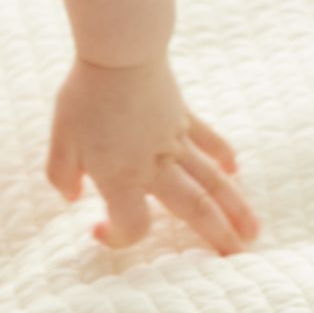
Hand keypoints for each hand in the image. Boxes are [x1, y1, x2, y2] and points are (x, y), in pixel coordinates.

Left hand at [45, 53, 258, 255]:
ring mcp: (175, 141)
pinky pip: (209, 140)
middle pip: (194, 209)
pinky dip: (224, 156)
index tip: (99, 228)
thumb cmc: (85, 96)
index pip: (133, 225)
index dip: (118, 237)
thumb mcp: (59, 141)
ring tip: (254, 233)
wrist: (119, 52)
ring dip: (235, 208)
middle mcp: (155, 166)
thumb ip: (62, 175)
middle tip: (237, 260)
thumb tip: (71, 197)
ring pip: (212, 181)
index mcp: (123, 177)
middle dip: (217, 237)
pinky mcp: (184, 116)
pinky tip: (236, 171)